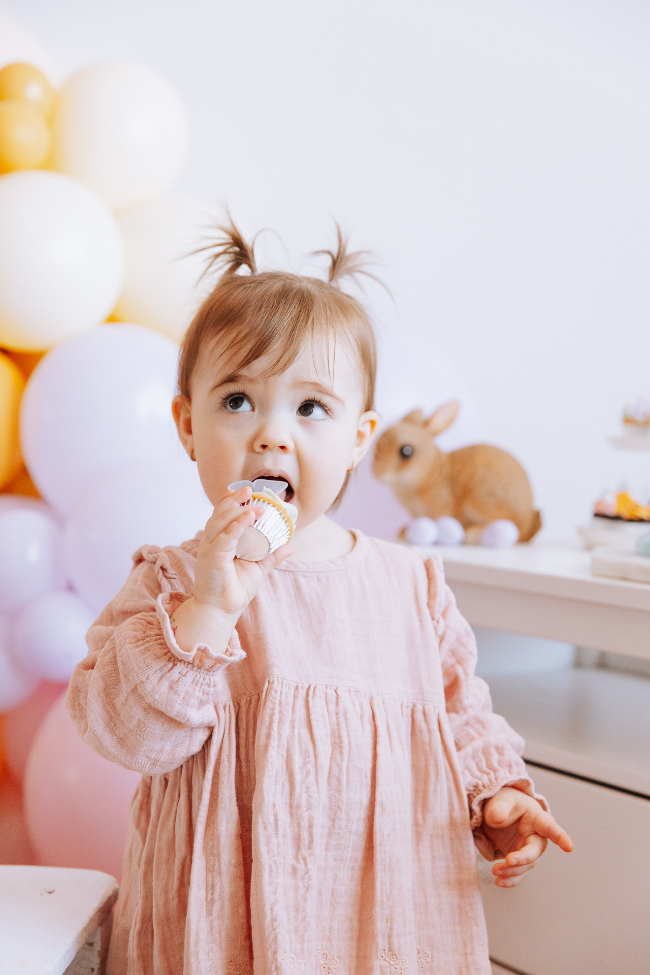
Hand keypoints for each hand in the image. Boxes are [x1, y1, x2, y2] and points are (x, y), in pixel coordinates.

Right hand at [193, 485, 290, 620]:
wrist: (223, 610)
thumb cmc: (236, 589)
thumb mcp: (257, 569)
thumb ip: (270, 556)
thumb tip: (289, 547)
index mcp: (219, 541)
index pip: (221, 514)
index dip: (231, 500)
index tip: (246, 491)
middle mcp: (211, 541)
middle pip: (220, 513)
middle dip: (234, 499)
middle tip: (250, 489)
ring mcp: (210, 549)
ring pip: (221, 521)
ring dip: (239, 510)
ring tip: (256, 505)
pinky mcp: (212, 557)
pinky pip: (225, 537)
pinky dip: (237, 525)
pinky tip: (249, 517)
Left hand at [482, 786, 572, 887]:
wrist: (499, 814)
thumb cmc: (505, 803)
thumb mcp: (501, 800)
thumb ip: (499, 807)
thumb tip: (497, 817)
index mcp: (537, 818)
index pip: (550, 827)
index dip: (560, 836)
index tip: (568, 847)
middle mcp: (536, 837)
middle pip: (535, 851)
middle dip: (523, 858)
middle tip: (508, 860)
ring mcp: (528, 851)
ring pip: (526, 866)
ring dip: (512, 871)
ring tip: (495, 870)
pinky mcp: (519, 861)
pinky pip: (518, 874)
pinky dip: (509, 880)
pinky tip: (499, 882)